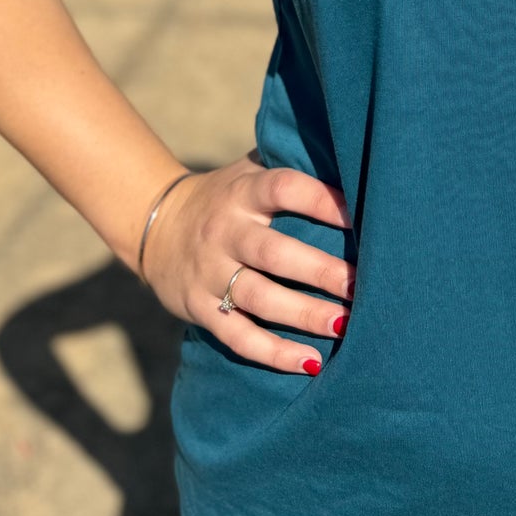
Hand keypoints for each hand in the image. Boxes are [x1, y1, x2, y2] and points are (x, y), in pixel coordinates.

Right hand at [140, 154, 353, 374]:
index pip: (283, 189)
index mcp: (243, 192)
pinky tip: (311, 361)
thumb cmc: (225, 196)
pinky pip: (239, 337)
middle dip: (320, 271)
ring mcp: (210, 273)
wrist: (156, 226)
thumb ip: (288, 163)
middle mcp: (225, 232)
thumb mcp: (248, 170)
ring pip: (260, 299)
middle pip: (274, 253)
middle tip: (360, 285)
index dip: (321, 201)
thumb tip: (349, 153)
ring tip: (345, 325)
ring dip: (304, 314)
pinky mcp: (200, 309)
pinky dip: (274, 353)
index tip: (359, 217)